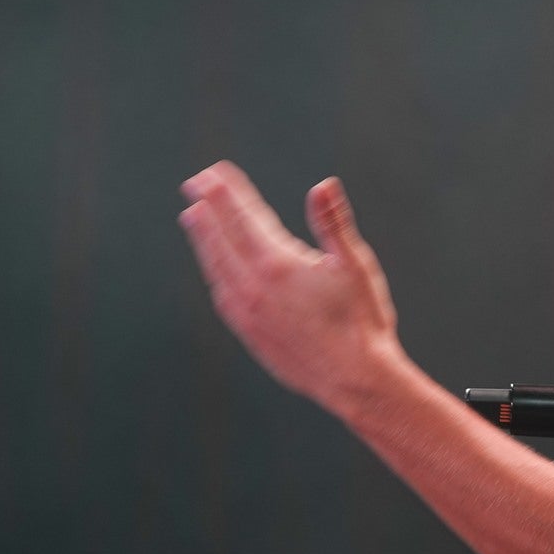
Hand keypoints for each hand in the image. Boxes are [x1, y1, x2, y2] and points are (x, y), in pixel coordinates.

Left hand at [179, 161, 401, 411]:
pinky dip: (214, 274)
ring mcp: (247, 314)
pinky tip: (215, 271)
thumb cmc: (360, 321)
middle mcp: (253, 288)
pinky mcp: (250, 336)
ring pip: (216, 267)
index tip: (215, 172)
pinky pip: (222, 297)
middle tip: (194, 184)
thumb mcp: (353, 266)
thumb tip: (322, 186)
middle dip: (208, 207)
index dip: (229, 192)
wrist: (354, 380)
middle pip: (222, 237)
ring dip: (204, 240)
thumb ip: (332, 224)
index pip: (245, 217)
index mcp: (277, 264)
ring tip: (193, 218)